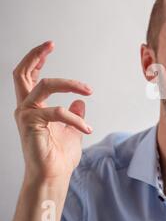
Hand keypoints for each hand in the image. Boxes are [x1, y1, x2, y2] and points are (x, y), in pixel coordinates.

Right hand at [13, 41, 92, 181]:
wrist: (53, 176)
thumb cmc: (59, 156)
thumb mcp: (72, 130)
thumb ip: (74, 114)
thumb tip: (81, 101)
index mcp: (33, 108)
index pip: (29, 78)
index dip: (36, 60)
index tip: (49, 47)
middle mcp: (25, 108)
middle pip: (22, 73)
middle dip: (35, 55)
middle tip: (51, 44)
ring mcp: (26, 114)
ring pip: (46, 84)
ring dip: (70, 84)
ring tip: (88, 90)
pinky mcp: (31, 123)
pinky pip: (58, 111)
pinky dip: (76, 118)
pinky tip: (87, 129)